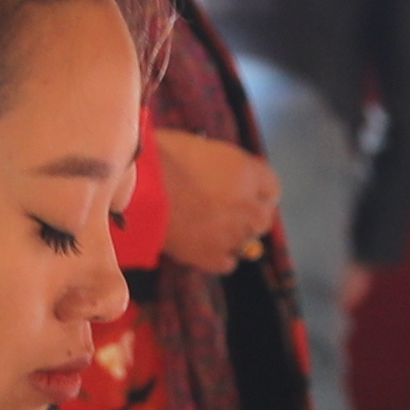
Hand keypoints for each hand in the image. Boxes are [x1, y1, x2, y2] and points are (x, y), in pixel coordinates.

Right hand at [154, 123, 281, 271]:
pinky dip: (218, 257)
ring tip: (211, 230)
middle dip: (250, 215)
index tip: (245, 189)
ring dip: (234, 236)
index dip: (258, 189)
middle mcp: (247, 206)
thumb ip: (225, 164)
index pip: (273, 188)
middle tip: (228, 211)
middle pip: (264, 219)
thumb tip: (227, 172)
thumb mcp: (202, 146)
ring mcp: (231, 235)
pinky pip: (227, 263)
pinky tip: (204, 247)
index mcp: (248, 174)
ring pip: (247, 243)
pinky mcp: (211, 257)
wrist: (137, 188)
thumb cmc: (163, 156)